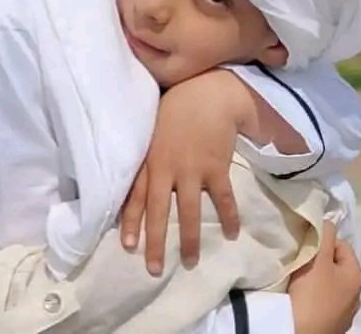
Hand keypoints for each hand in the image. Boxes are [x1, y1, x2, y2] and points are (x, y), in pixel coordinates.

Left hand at [119, 70, 243, 275]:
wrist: (207, 92)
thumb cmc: (176, 106)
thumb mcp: (151, 127)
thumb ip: (144, 152)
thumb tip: (128, 173)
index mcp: (149, 159)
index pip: (134, 196)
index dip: (130, 222)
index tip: (128, 246)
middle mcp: (166, 168)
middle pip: (157, 211)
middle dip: (154, 242)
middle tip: (153, 269)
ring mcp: (191, 169)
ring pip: (188, 212)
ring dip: (189, 239)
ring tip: (190, 262)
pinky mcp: (215, 167)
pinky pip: (223, 198)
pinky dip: (229, 217)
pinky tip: (232, 233)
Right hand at [288, 221, 360, 333]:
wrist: (299, 333)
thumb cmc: (311, 294)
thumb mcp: (318, 258)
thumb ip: (325, 234)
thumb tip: (328, 221)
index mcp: (357, 276)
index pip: (341, 244)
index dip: (322, 240)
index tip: (305, 246)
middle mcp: (356, 294)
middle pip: (334, 264)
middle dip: (317, 260)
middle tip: (300, 261)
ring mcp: (344, 312)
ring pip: (327, 284)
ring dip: (313, 279)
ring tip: (297, 280)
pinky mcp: (330, 324)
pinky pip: (320, 301)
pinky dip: (310, 297)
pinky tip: (299, 299)